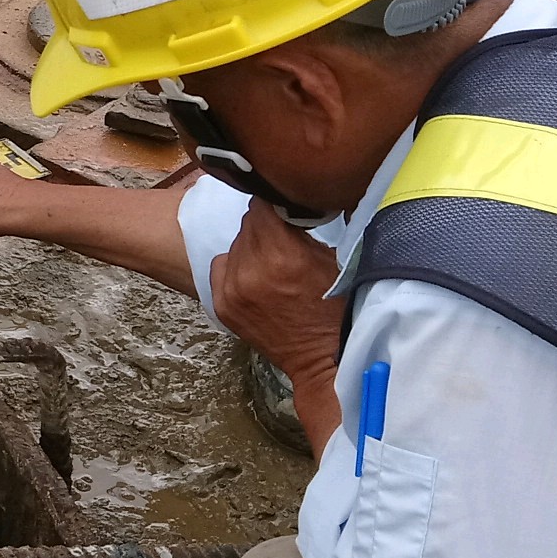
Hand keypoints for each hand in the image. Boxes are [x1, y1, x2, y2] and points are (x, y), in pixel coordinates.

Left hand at [208, 201, 346, 446]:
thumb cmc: (337, 306)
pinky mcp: (221, 305)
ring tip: (272, 261)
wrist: (324, 358)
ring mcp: (231, 289)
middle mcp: (250, 269)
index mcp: (282, 254)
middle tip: (284, 237)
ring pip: (235, 244)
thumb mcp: (331, 257)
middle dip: (266, 225)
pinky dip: (235, 266)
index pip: (263, 204)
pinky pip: (220, 266)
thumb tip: (289, 199)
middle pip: (248, 223)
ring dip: (251, 246)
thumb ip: (303, 227)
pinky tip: (255, 276)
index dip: (276, 201)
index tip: (286, 205)